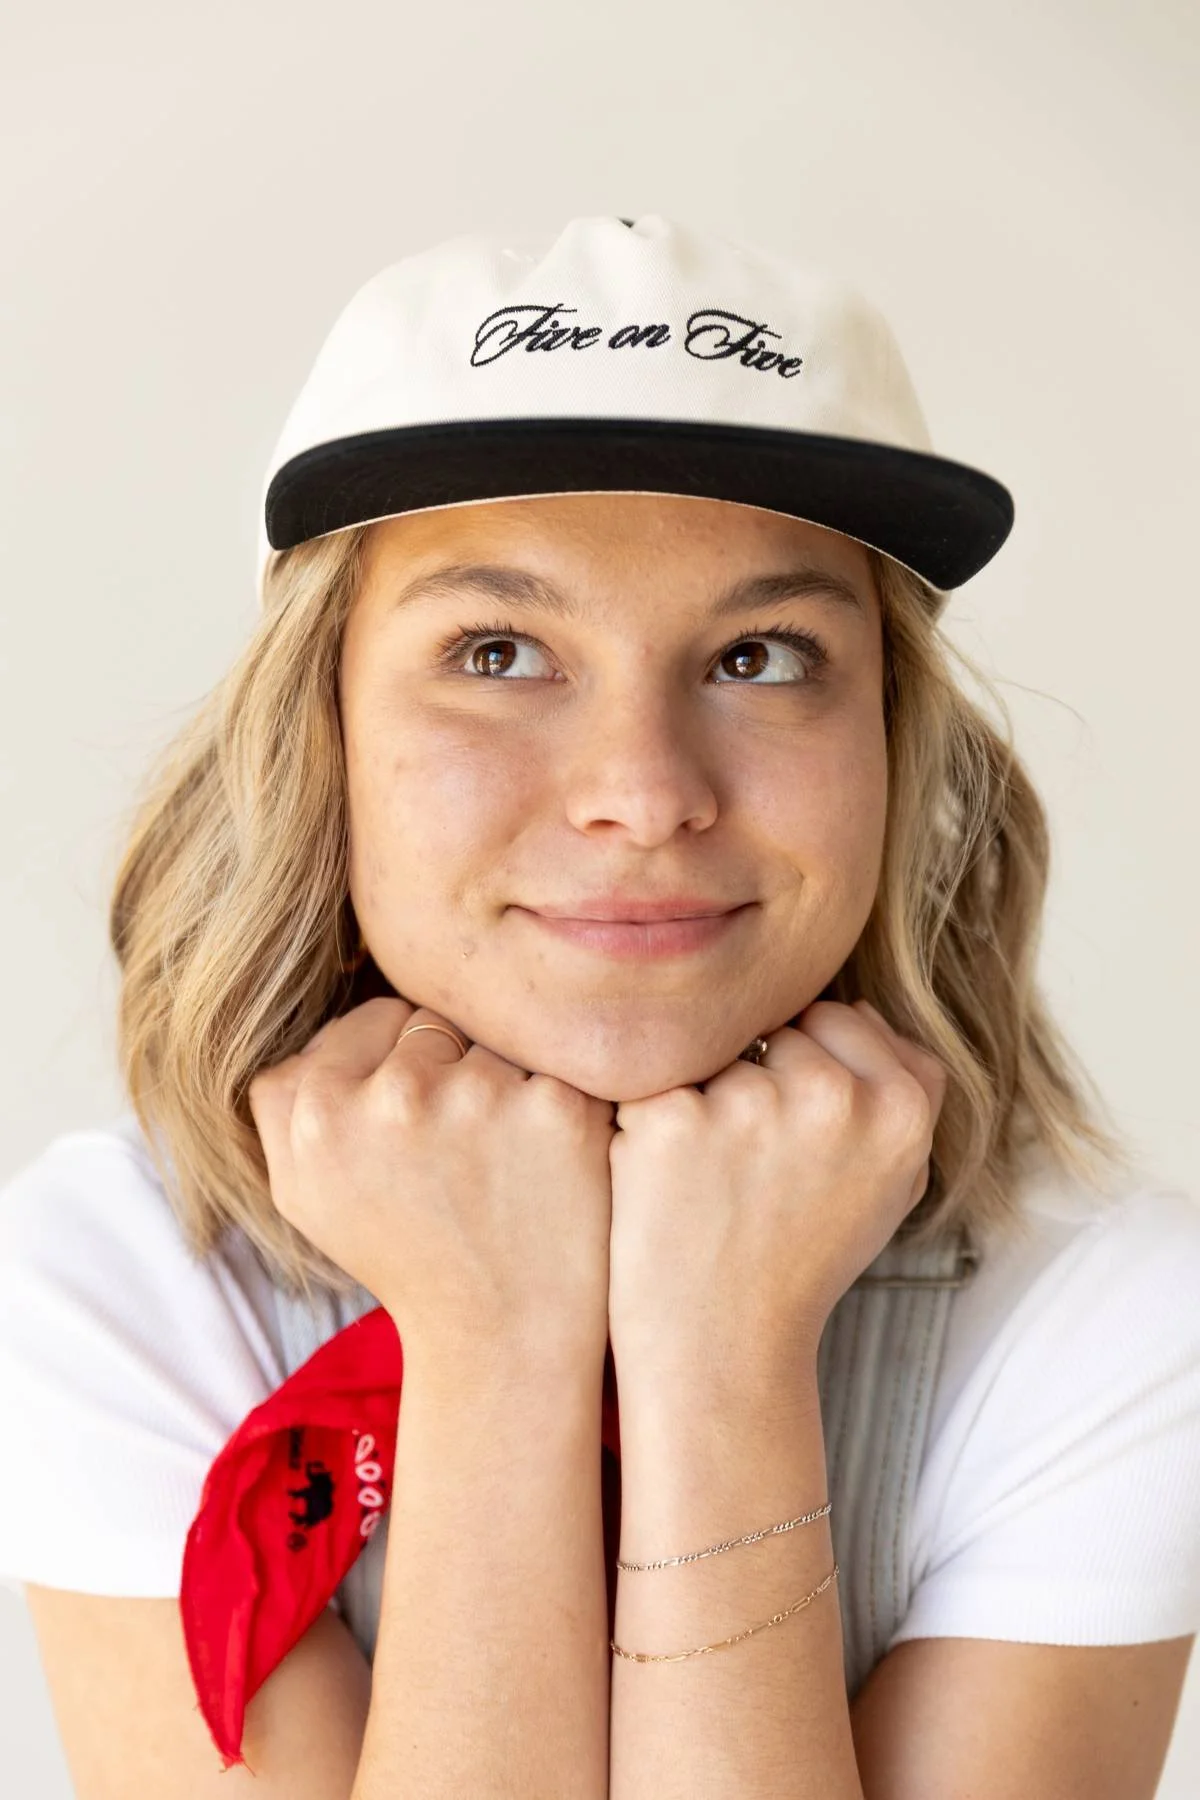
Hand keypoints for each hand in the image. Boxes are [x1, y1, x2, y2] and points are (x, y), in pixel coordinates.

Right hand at [247, 996, 616, 1369]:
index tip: (414, 1121)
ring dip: (501, 1083)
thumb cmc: (402, 1257)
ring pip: (493, 1041)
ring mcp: (481, 1096)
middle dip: (448, 1068)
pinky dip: (553, 1102)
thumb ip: (283, 1101)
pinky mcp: (557, 1106)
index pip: (374, 1018)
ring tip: (499, 1160)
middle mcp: (397, 1096)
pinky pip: (554, 1063)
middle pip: (434, 1024)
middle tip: (456, 1150)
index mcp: (321, 1112)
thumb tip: (313, 1025)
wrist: (499, 1334)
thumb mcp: (302, 1193)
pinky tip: (544, 1158)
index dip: (398, 1063)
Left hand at [606, 998, 948, 1369]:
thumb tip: (860, 1009)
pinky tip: (662, 1176)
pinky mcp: (671, 1117)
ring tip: (709, 1175)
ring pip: (716, 1049)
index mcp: (902, 1110)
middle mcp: (835, 1098)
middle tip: (751, 1168)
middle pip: (777, 1028)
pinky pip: (653, 1076)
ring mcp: (751, 1104)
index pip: (841, 1020)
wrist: (721, 1345)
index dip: (807, 1074)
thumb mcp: (891, 1183)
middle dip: (757, 1077)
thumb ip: (903, 1089)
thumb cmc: (800, 1259)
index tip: (794, 1141)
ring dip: (703, 1093)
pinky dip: (647, 1118)